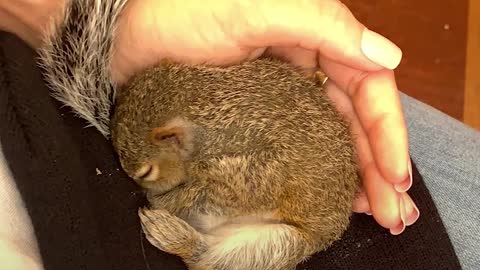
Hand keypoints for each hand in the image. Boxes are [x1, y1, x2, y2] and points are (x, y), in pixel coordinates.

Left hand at [112, 0, 418, 233]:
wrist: (129, 35)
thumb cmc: (182, 11)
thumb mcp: (255, 8)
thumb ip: (322, 25)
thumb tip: (388, 55)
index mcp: (316, 36)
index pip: (368, 87)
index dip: (387, 132)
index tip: (395, 175)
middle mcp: (307, 66)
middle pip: (355, 121)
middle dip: (378, 167)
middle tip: (393, 213)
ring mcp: (282, 94)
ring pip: (332, 137)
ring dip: (357, 176)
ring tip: (376, 216)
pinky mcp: (258, 117)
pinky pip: (299, 146)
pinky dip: (319, 172)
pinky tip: (334, 197)